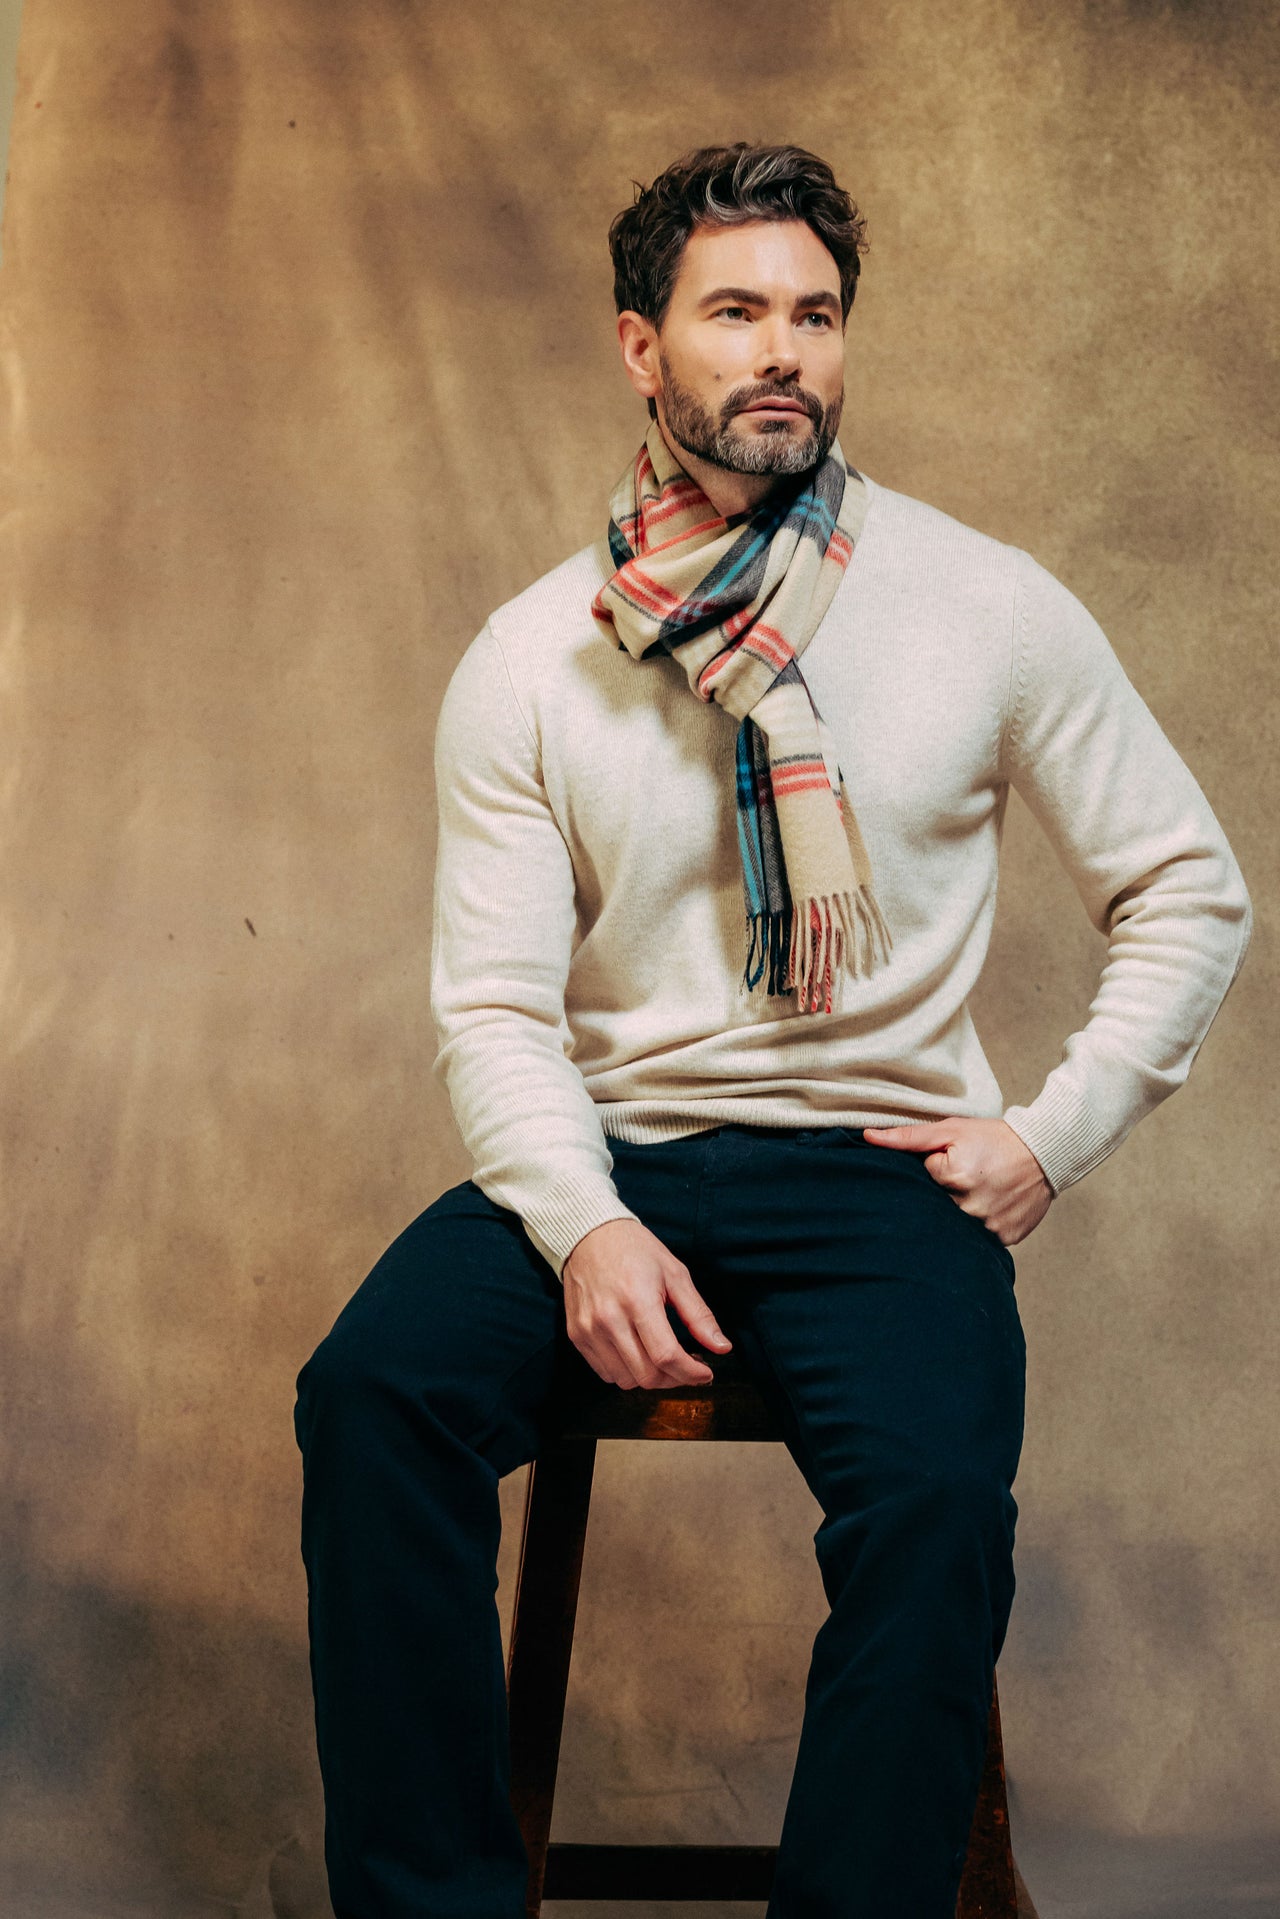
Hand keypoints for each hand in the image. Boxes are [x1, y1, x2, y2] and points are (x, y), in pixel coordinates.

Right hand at [561, 1218, 732, 1389]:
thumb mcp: (675, 1274)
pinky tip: (638, 1354)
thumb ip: (698, 1315)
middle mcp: (609, 1319)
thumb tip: (722, 1347)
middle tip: (687, 1366)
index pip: (667, 1355)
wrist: (589, 1236)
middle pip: (647, 1375)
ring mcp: (588, 1330)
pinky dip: (626, 1372)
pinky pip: (605, 1373)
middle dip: (675, 1379)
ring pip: (626, 1380)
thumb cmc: (635, 1251)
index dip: (691, 1372)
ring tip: (662, 1359)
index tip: (705, 1373)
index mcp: (638, 1300)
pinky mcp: (576, 1336)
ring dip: (651, 1378)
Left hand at [860, 1117, 1052, 1246]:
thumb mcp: (951, 1130)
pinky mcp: (1005, 1238)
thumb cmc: (994, 1138)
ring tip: (979, 1193)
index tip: (952, 1162)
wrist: (1045, 1152)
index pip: (922, 1181)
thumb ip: (908, 1137)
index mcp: (955, 1176)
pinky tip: (991, 1207)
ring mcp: (989, 1225)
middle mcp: (971, 1206)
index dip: (934, 1171)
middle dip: (942, 1196)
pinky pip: (980, 1240)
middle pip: (936, 1208)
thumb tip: (867, 1137)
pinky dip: (980, 1226)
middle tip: (964, 1180)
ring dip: (959, 1213)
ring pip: (956, 1227)